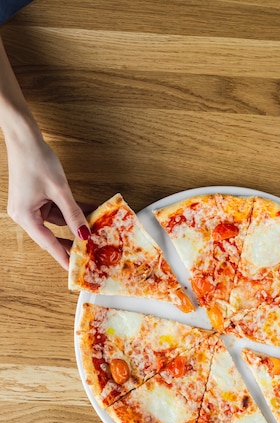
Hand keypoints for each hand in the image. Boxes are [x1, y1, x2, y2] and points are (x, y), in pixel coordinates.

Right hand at [6, 127, 89, 269]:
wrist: (24, 137)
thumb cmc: (37, 160)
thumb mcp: (60, 190)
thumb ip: (73, 214)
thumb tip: (84, 234)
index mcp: (25, 217)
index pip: (48, 243)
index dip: (63, 257)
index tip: (73, 269)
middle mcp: (25, 215)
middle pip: (52, 235)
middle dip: (72, 240)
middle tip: (90, 252)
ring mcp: (29, 207)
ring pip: (57, 222)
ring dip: (75, 223)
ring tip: (96, 230)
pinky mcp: (35, 199)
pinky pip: (56, 210)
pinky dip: (70, 211)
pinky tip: (88, 212)